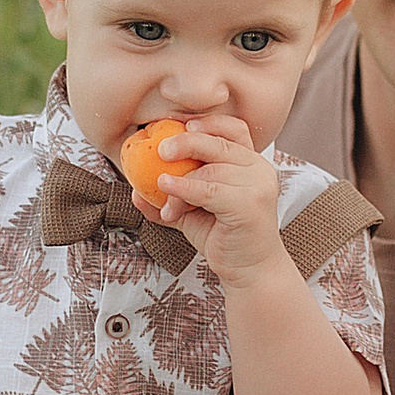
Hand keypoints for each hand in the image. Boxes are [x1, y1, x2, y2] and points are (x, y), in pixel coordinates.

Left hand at [137, 119, 281, 282]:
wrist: (249, 271)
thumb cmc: (224, 238)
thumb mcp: (193, 213)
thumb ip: (170, 198)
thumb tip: (135, 191)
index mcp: (251, 163)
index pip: (235, 129)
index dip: (208, 123)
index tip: (181, 125)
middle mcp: (259, 170)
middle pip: (220, 143)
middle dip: (186, 142)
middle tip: (160, 150)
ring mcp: (258, 186)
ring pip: (211, 169)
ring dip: (180, 183)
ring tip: (165, 203)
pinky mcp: (250, 205)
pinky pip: (210, 189)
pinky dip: (184, 188)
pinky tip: (167, 189)